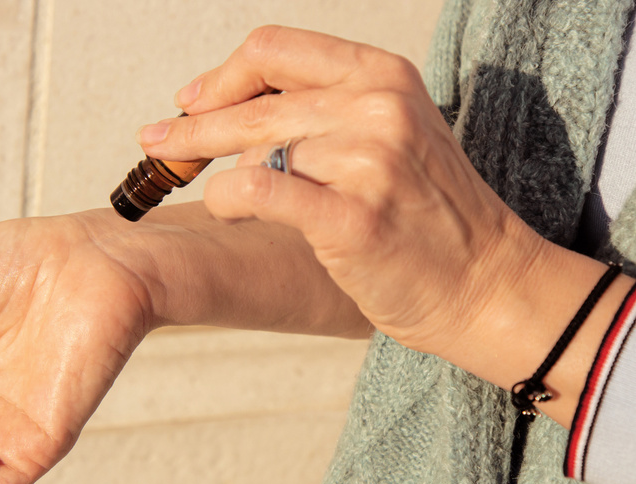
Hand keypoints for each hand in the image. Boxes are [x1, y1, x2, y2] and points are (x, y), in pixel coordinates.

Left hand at [137, 26, 562, 369]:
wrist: (482, 282)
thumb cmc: (424, 213)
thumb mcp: (387, 132)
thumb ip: (318, 109)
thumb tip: (225, 108)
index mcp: (382, 74)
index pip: (274, 48)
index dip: (222, 75)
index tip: (192, 100)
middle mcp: (377, 106)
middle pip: (252, 101)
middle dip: (190, 126)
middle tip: (155, 142)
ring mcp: (368, 159)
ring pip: (251, 150)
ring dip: (223, 176)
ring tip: (230, 198)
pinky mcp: (353, 216)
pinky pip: (257, 189)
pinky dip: (228, 199)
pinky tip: (229, 208)